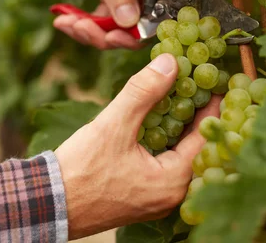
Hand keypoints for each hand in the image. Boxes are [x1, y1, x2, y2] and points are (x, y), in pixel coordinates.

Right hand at [54, 54, 220, 239]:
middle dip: (195, 114)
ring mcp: (156, 198)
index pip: (206, 135)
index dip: (213, 104)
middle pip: (195, 146)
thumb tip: (171, 63)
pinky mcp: (140, 196)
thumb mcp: (113, 125)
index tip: (217, 80)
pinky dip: (163, 141)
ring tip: (177, 95)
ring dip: (177, 126)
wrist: (49, 202)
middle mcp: (172, 194)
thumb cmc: (81, 170)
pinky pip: (162, 164)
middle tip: (197, 83)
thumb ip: (143, 92)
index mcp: (174, 180)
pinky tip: (155, 121)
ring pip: (177, 155)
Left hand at [55, 0, 152, 49]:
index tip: (108, 38)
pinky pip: (98, 20)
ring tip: (64, 22)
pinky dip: (80, 22)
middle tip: (76, 27)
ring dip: (86, 30)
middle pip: (130, 30)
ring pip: (111, 28)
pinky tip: (63, 20)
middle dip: (101, 34)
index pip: (151, 19)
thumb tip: (130, 21)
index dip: (131, 35)